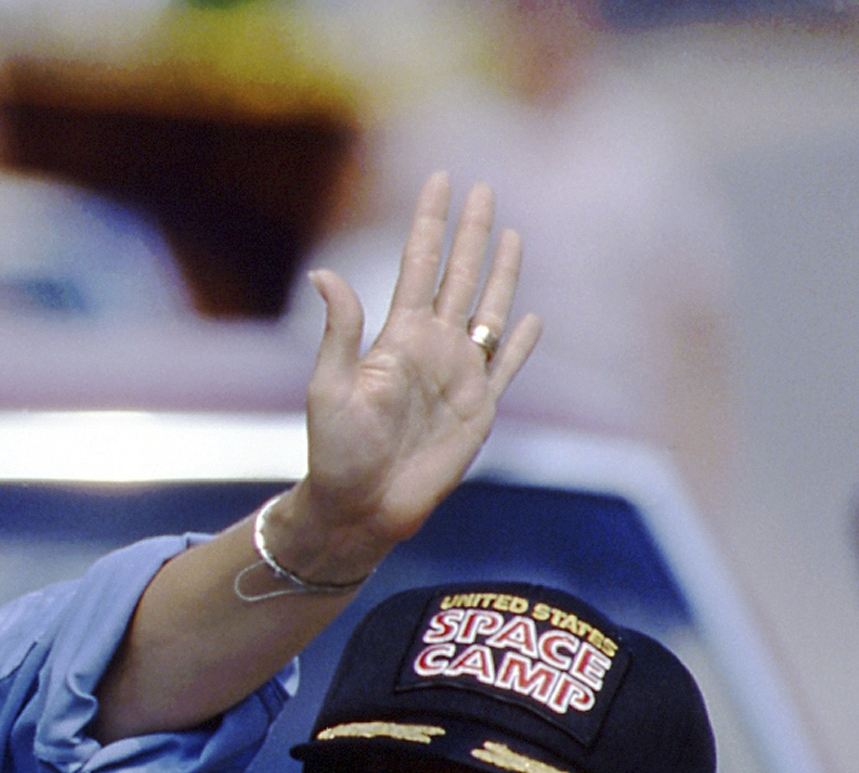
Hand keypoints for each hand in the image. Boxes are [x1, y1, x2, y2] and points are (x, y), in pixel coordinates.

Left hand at [269, 172, 541, 584]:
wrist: (361, 506)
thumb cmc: (336, 451)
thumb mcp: (330, 387)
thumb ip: (340, 330)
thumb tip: (325, 272)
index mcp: (396, 338)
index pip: (418, 265)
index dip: (429, 223)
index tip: (439, 179)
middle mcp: (431, 349)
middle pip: (458, 276)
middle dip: (469, 232)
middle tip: (482, 187)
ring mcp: (458, 377)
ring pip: (487, 311)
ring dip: (501, 273)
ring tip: (510, 233)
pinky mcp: (479, 411)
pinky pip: (505, 369)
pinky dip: (520, 344)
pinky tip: (533, 320)